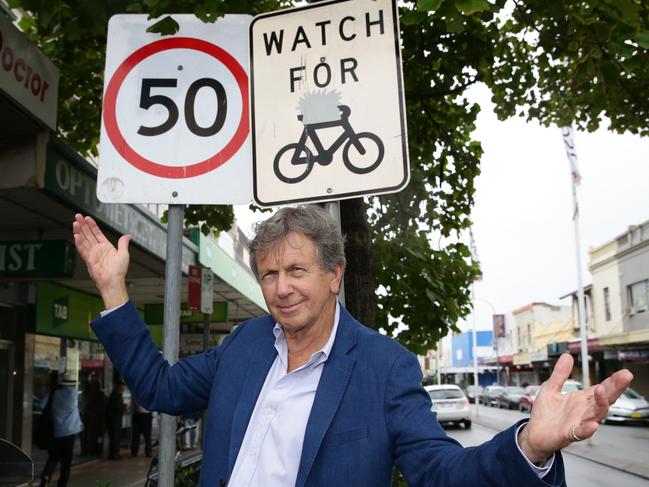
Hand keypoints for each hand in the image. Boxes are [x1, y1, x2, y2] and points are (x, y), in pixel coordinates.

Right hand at [72, 213, 131, 308]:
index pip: (97, 233)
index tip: (88, 218)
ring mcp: (92, 254)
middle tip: (78, 216)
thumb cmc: (119, 271)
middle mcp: (97, 250)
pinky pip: (83, 249)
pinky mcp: (89, 260)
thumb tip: (128, 236)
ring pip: (84, 240)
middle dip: (83, 225)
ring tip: (75, 223)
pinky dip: (79, 242)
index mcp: (106, 247)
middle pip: (88, 234)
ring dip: (79, 231)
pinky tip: (76, 235)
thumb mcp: (124, 253)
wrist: (114, 281)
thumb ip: (123, 243)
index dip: (92, 225)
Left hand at [518, 353, 632, 462]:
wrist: (534, 433)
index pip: (601, 389)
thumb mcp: (550, 388)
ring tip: (601, 390)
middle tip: (625, 377)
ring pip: (596, 414)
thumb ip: (560, 374)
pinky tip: (594, 425)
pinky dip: (588, 429)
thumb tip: (567, 356)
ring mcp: (578, 422)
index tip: (624, 372)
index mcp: (581, 400)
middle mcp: (583, 411)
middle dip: (615, 388)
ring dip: (600, 403)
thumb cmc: (545, 414)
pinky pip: (581, 432)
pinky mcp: (569, 433)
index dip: (613, 381)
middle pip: (604, 399)